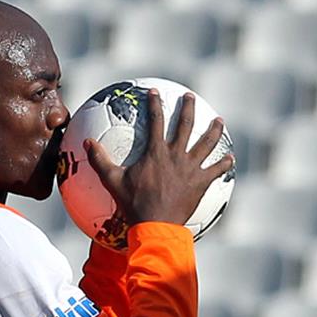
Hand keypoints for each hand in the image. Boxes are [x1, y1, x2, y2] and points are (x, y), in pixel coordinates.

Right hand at [84, 89, 233, 225]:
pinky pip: (216, 171)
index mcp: (156, 152)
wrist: (156, 224)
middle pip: (185, 125)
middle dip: (188, 107)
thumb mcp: (112, 181)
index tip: (155, 92)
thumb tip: (85, 142)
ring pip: (207, 144)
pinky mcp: (201, 183)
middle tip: (190, 96)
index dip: (154, 104)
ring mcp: (191, 168)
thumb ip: (99, 160)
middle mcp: (176, 155)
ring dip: (214, 130)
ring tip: (219, 121)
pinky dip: (224, 164)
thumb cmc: (133, 204)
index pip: (155, 120)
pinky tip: (230, 158)